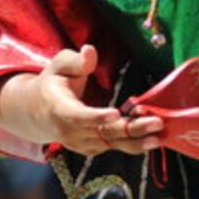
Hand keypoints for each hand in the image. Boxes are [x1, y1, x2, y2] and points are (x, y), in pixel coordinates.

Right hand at [27, 45, 162, 157]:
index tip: (115, 113)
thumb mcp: (59, 65)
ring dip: (137, 140)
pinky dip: (132, 142)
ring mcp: (81, 143)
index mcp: (59, 109)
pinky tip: (152, 136)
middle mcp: (70, 132)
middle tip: (156, 122)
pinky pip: (114, 146)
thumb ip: (75, 60)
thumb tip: (90, 51)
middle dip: (130, 129)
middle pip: (103, 132)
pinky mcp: (93, 148)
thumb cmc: (54, 83)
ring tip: (159, 136)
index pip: (78, 116)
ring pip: (112, 143)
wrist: (40, 113)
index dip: (96, 116)